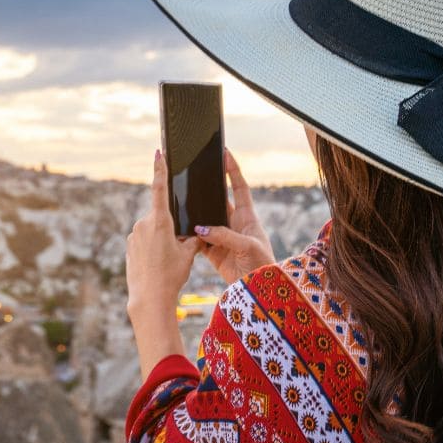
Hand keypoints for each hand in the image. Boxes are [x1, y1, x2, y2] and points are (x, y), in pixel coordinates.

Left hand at [127, 149, 200, 327]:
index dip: (160, 169)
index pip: (160, 189)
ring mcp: (133, 235)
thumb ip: (193, 238)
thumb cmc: (171, 275)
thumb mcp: (188, 255)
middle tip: (178, 249)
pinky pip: (144, 241)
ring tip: (167, 261)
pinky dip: (153, 248)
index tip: (158, 152)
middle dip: (172, 228)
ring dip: (162, 239)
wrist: (148, 297)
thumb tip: (197, 232)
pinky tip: (157, 264)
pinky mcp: (129, 245)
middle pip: (161, 217)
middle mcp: (143, 224)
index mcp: (159, 221)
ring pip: (153, 230)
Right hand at [193, 149, 273, 284]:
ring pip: (205, 220)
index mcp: (248, 217)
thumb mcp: (247, 246)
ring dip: (195, 215)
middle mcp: (234, 224)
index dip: (233, 171)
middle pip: (218, 201)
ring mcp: (223, 237)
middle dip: (207, 190)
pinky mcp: (213, 252)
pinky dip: (189, 237)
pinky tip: (179, 231)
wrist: (258, 289)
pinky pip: (198, 240)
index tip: (225, 154)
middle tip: (193, 176)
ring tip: (181, 203)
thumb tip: (200, 228)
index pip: (240, 187)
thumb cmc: (262, 264)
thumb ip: (224, 235)